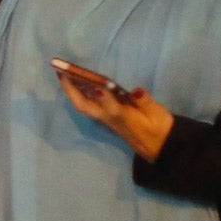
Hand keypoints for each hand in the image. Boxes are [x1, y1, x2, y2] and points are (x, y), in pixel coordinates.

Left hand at [56, 71, 174, 161]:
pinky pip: (90, 105)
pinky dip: (81, 93)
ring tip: (65, 73)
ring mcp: (106, 120)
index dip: (104, 97)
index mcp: (124, 118)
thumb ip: (146, 103)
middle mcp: (110, 119)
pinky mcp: (107, 118)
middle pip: (85, 107)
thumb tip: (136, 91)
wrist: (159, 147)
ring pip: (85, 106)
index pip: (112, 108)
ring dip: (73, 91)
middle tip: (61, 72)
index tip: (97, 85)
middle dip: (71, 90)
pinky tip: (79, 83)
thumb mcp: (158, 115)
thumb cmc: (159, 128)